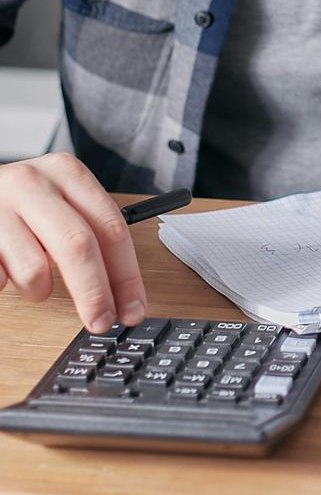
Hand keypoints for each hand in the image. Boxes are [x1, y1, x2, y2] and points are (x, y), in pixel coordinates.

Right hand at [0, 153, 146, 331]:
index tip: (133, 307)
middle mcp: (34, 184)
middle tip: (101, 321)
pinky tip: (7, 272)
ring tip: (35, 281)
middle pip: (78, 246)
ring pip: (34, 269)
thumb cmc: (25, 199)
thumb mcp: (62, 198)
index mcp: (68, 173)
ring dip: (39, 290)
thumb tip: (121, 288)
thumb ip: (91, 229)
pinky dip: (6, 284)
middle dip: (94, 293)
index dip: (126, 274)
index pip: (111, 227)